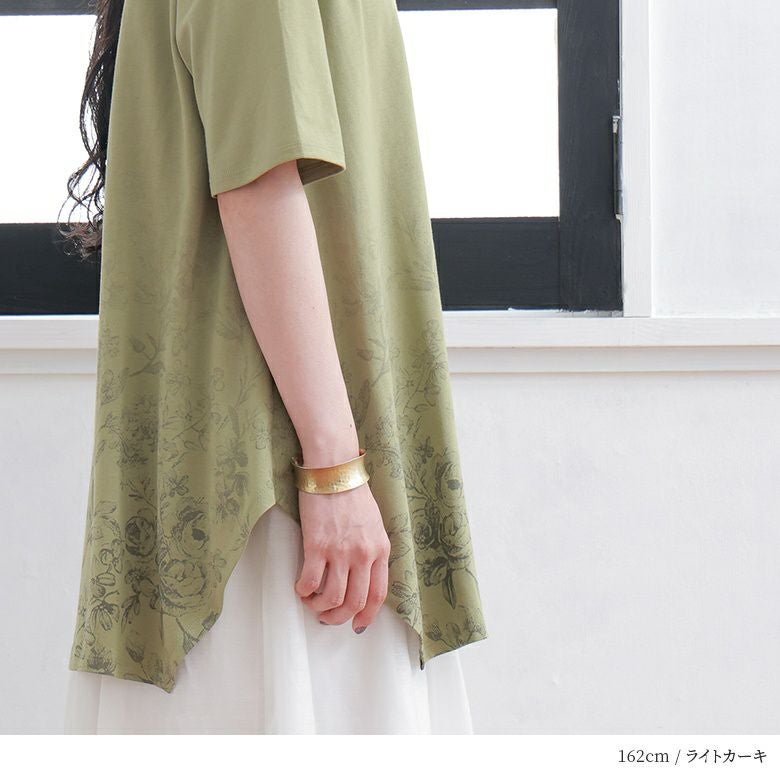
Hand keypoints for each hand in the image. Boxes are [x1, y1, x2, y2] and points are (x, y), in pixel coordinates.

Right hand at [294, 482, 390, 632]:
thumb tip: (361, 578)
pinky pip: (309, 581)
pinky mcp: (316, 545)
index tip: (356, 624)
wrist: (334, 471)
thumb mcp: (374, 524)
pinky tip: (300, 588)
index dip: (366, 615)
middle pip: (355, 602)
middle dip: (340, 618)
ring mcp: (340, 551)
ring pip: (332, 598)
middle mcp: (363, 554)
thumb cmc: (352, 494)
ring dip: (319, 608)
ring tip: (311, 603)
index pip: (378, 595)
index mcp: (381, 549)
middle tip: (327, 618)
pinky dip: (303, 591)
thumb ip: (372, 551)